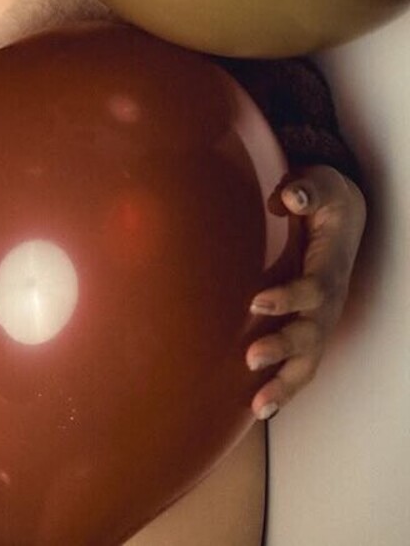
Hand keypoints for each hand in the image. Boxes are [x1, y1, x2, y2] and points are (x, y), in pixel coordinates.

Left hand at [245, 164, 365, 419]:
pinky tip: (260, 409)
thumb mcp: (318, 183)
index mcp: (330, 266)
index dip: (288, 298)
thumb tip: (288, 197)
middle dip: (283, 348)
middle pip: (312, 333)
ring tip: (259, 407)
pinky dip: (285, 388)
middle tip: (251, 358)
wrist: (341, 214)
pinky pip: (301, 364)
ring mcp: (321, 318)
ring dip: (285, 384)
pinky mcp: (309, 327)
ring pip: (309, 360)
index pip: (313, 289)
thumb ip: (305, 189)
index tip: (255, 302)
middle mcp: (329, 300)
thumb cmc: (322, 198)